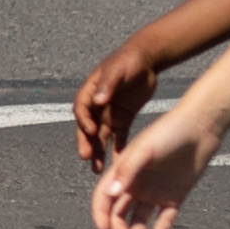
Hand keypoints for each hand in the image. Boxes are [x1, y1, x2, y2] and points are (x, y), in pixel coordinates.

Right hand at [69, 35, 157, 167]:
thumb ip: (108, 83)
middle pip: (88, 127)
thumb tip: (98, 100)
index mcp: (91, 91)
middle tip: (86, 157)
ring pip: (101, 137)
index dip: (84, 121)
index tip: (91, 132)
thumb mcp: (118, 69)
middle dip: (86, 143)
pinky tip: (119, 164)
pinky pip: (118, 137)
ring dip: (98, 152)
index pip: (82, 109)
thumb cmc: (129, 59)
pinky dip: (117, 150)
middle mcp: (97, 105)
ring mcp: (109, 113)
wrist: (146, 58)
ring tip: (98, 170)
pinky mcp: (122, 119)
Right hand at [89, 98, 217, 228]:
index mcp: (123, 171)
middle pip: (120, 211)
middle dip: (118, 227)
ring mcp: (155, 191)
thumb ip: (127, 171)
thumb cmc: (169, 132)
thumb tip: (110, 194)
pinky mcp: (174, 196)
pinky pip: (165, 218)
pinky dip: (161, 227)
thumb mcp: (145, 149)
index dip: (100, 213)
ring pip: (140, 218)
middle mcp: (137, 183)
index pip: (104, 196)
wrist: (200, 127)